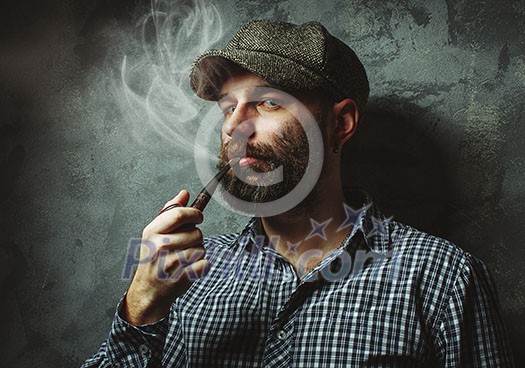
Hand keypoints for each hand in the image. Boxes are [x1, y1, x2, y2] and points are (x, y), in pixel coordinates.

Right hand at [123, 190, 209, 324]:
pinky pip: (205, 263)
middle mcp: (160, 247)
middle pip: (196, 232)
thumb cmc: (153, 259)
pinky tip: (189, 268)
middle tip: (184, 245)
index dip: (195, 214)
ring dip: (197, 251)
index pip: (180, 214)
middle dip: (195, 237)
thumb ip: (170, 212)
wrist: (148, 290)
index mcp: (152, 232)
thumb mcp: (154, 233)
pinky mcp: (182, 277)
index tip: (198, 217)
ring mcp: (171, 263)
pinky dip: (201, 266)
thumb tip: (184, 193)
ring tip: (184, 257)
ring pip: (201, 248)